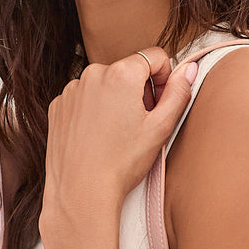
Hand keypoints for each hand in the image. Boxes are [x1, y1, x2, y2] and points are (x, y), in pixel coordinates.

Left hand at [42, 46, 196, 231]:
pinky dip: (93, 110)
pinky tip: (97, 136)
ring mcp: (71, 90)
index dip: (165, 78)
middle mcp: (92, 74)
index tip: (161, 102)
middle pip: (128, 70)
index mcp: (121, 74)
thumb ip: (179, 93)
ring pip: (105, 84)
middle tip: (140, 125)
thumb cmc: (121, 163)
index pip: (155, 56)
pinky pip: (83, 97)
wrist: (81, 191)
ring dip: (115, 100)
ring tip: (116, 134)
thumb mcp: (160, 128)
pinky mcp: (58, 106)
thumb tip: (189, 69)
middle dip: (139, 91)